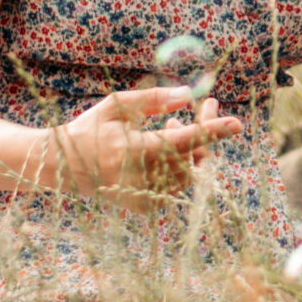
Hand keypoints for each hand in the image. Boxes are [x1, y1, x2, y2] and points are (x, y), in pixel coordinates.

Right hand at [53, 86, 242, 204]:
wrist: (64, 167)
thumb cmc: (91, 129)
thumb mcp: (117, 105)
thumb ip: (153, 99)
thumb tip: (189, 94)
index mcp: (133, 150)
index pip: (182, 141)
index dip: (211, 131)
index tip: (237, 123)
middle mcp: (140, 178)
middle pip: (192, 158)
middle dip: (205, 133)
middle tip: (205, 105)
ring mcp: (143, 197)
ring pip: (189, 174)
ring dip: (190, 148)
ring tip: (172, 127)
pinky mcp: (145, 207)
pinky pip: (177, 186)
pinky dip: (179, 166)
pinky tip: (164, 150)